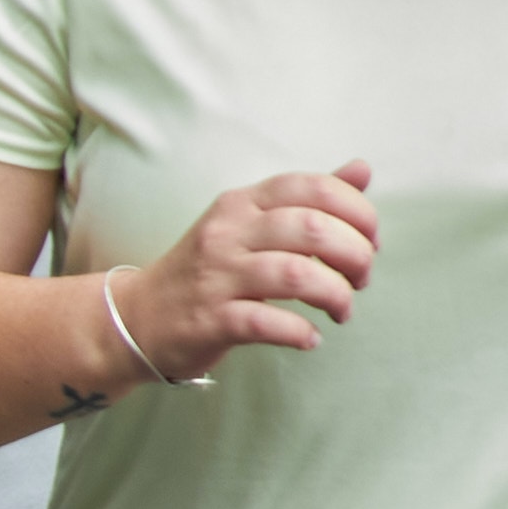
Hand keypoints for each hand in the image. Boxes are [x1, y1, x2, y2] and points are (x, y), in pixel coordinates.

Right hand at [118, 161, 383, 380]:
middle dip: (354, 255)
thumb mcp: (251, 223)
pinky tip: (310, 338)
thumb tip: (361, 170)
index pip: (314, 187)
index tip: (370, 240)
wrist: (136, 318)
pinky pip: (266, 323)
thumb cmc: (207, 270)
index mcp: (243, 202)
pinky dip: (299, 333)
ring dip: (335, 295)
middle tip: (361, 279)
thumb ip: (307, 198)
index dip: (358, 211)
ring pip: (295, 275)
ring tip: (341, 310)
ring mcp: (216, 276)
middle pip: (312, 228)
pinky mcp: (208, 319)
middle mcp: (228, 232)